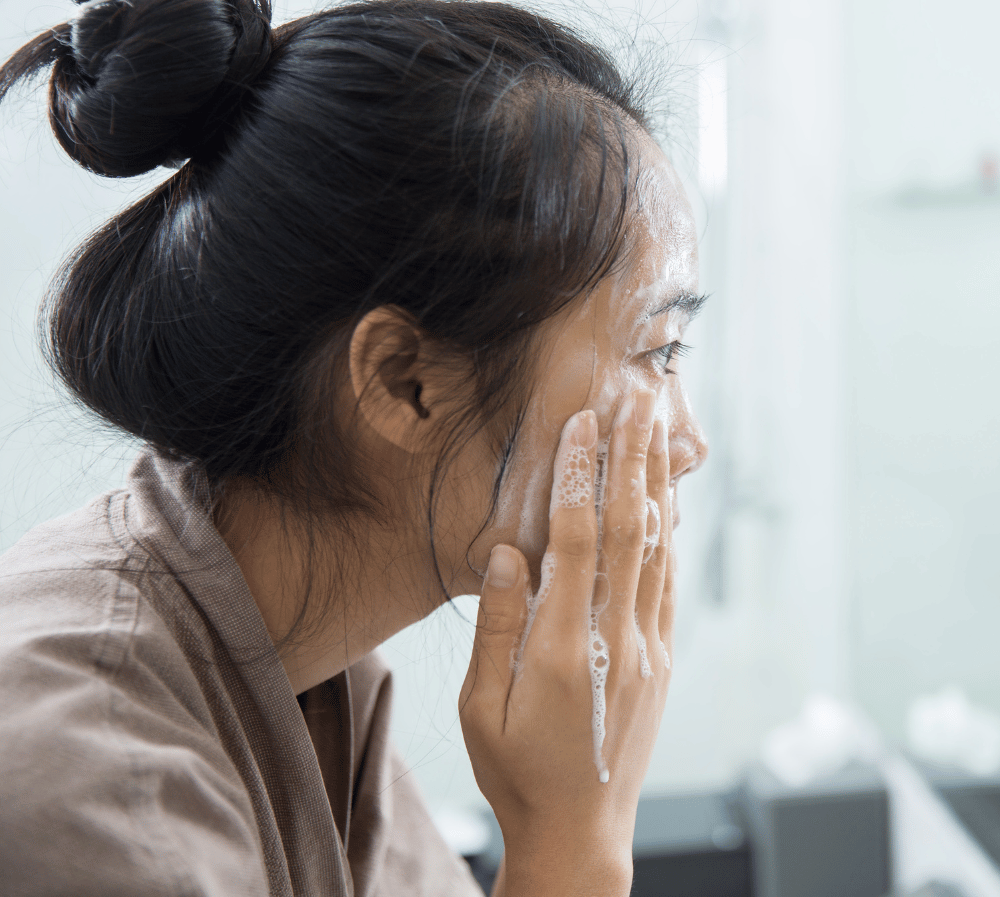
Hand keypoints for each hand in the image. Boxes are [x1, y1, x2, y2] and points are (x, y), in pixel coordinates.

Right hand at [459, 390, 673, 896]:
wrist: (581, 835)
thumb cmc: (519, 773)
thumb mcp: (483, 709)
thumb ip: (496, 628)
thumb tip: (507, 554)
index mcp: (562, 650)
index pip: (574, 542)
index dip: (578, 477)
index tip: (582, 425)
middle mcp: (614, 641)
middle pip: (627, 532)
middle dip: (632, 460)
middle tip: (638, 402)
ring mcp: (646, 650)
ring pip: (656, 550)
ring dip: (655, 486)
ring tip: (658, 433)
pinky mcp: (661, 661)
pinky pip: (668, 585)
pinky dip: (669, 536)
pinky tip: (666, 504)